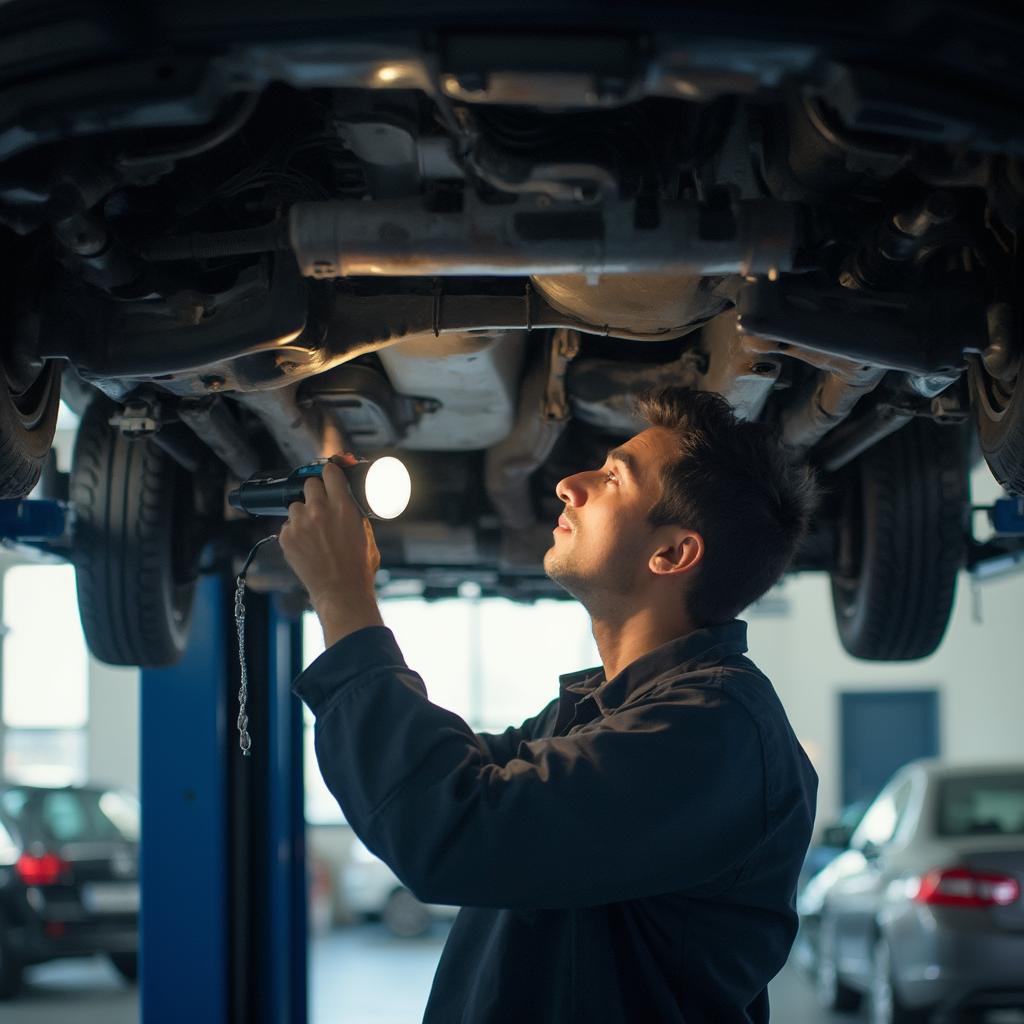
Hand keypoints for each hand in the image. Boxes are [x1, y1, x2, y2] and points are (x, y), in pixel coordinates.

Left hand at [278, 454, 383, 646]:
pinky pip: (287, 524)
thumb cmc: (358, 568)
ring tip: (313, 529)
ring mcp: (300, 524)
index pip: (329, 472)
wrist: (341, 593)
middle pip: (309, 484)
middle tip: (322, 504)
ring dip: (303, 512)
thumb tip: (348, 500)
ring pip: (296, 505)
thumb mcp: (367, 534)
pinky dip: (295, 531)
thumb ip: (355, 513)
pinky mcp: (286, 538)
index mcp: (343, 507)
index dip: (330, 472)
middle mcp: (319, 511)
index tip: (330, 474)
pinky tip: (306, 543)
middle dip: (316, 492)